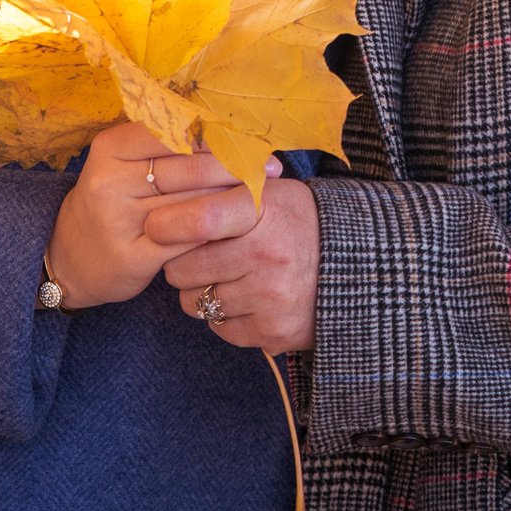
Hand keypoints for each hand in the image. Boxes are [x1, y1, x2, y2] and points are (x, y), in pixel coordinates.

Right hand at [43, 123, 277, 309]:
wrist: (71, 257)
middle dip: (235, 167)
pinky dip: (215, 233)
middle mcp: (109, 182)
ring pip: (192, 205)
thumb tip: (226, 123)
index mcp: (111, 148)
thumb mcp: (124, 163)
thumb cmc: (112, 200)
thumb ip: (165, 142)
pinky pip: (187, 241)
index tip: (251, 137)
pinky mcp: (131, 258)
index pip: (175, 132)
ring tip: (262, 192)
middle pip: (189, 169)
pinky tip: (237, 227)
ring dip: (232, 200)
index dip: (217, 134)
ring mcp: (118, 223)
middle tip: (269, 166)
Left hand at [155, 176, 318, 353]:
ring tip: (226, 276)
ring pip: (195, 302)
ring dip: (200, 291)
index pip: (200, 219)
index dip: (168, 223)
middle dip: (181, 262)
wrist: (354, 268)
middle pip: (183, 268)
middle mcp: (268, 256)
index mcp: (266, 212)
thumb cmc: (298, 222)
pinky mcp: (271, 332)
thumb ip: (224, 185)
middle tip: (198, 254)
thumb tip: (170, 178)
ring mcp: (270, 298)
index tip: (155, 225)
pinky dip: (223, 316)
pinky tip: (245, 298)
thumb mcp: (272, 191)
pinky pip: (217, 327)